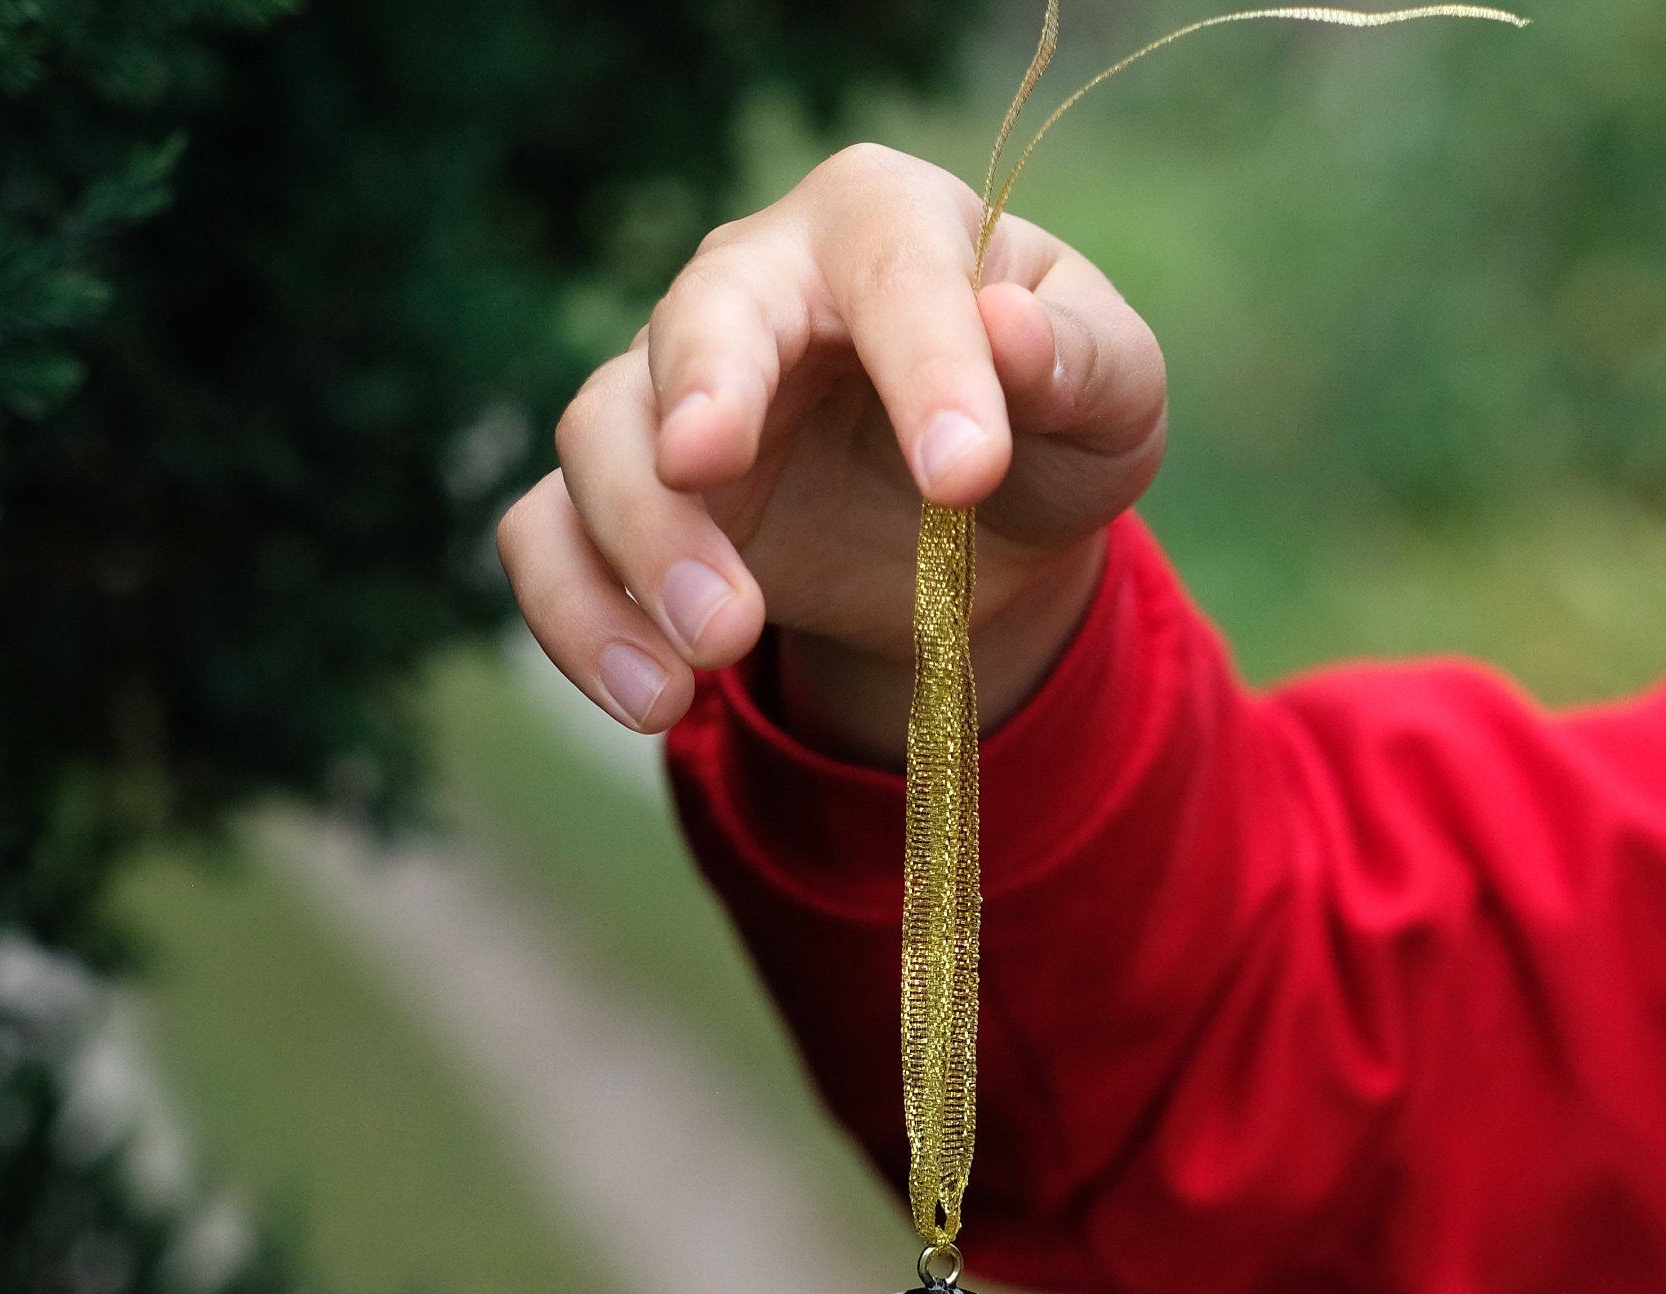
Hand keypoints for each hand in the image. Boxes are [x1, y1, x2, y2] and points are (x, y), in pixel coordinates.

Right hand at [499, 143, 1168, 762]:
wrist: (986, 511)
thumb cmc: (1051, 414)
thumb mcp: (1116, 393)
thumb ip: (1086, 362)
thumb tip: (1014, 332)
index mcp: (885, 224)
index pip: (894, 272)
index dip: (927, 367)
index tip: (967, 473)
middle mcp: (754, 282)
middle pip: (697, 321)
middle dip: (700, 398)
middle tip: (705, 470)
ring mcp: (673, 389)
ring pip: (601, 433)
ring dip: (646, 542)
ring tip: (720, 647)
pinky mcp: (632, 496)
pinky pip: (549, 537)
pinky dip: (580, 617)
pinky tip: (650, 697)